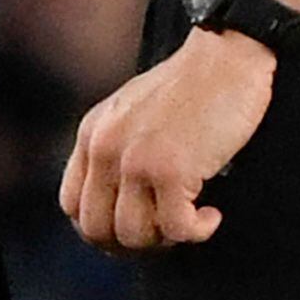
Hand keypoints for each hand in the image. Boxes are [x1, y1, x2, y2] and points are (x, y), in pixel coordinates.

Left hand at [58, 27, 273, 250]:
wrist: (228, 56)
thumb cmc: (192, 86)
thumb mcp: (133, 113)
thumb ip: (117, 149)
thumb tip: (120, 206)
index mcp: (92, 134)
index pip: (71, 206)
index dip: (101, 228)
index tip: (135, 228)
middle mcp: (105, 148)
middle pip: (96, 229)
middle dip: (131, 243)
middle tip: (165, 232)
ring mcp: (135, 160)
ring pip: (135, 236)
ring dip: (167, 239)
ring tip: (191, 217)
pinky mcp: (171, 170)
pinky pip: (177, 229)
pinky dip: (198, 231)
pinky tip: (213, 215)